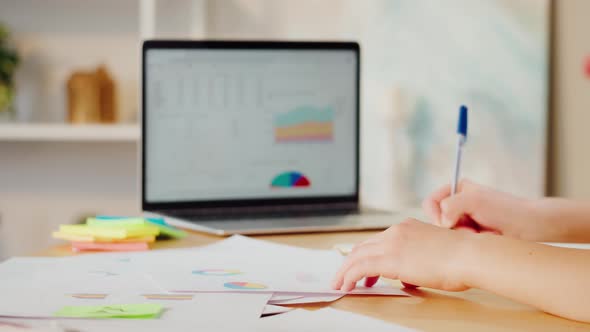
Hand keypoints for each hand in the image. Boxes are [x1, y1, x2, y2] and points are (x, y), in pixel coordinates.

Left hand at [331, 219, 470, 291]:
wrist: (469, 255)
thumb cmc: (462, 258)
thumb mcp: (434, 254)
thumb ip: (416, 261)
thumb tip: (406, 277)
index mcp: (407, 227)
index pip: (378, 240)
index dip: (366, 255)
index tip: (363, 270)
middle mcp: (396, 231)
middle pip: (364, 246)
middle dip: (351, 263)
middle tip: (344, 277)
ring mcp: (392, 242)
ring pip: (357, 255)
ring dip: (345, 271)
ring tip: (339, 284)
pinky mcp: (390, 258)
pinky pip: (359, 267)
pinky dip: (348, 276)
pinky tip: (346, 285)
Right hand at [422, 180, 537, 238]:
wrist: (531, 227)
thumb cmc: (506, 210)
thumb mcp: (475, 200)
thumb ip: (451, 205)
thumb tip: (442, 222)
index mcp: (456, 189)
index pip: (430, 202)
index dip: (436, 215)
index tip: (449, 223)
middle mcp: (458, 203)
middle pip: (438, 220)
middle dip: (454, 228)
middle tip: (472, 229)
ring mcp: (464, 219)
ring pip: (449, 233)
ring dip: (465, 236)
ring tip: (482, 233)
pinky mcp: (471, 233)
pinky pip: (460, 241)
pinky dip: (471, 242)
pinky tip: (485, 239)